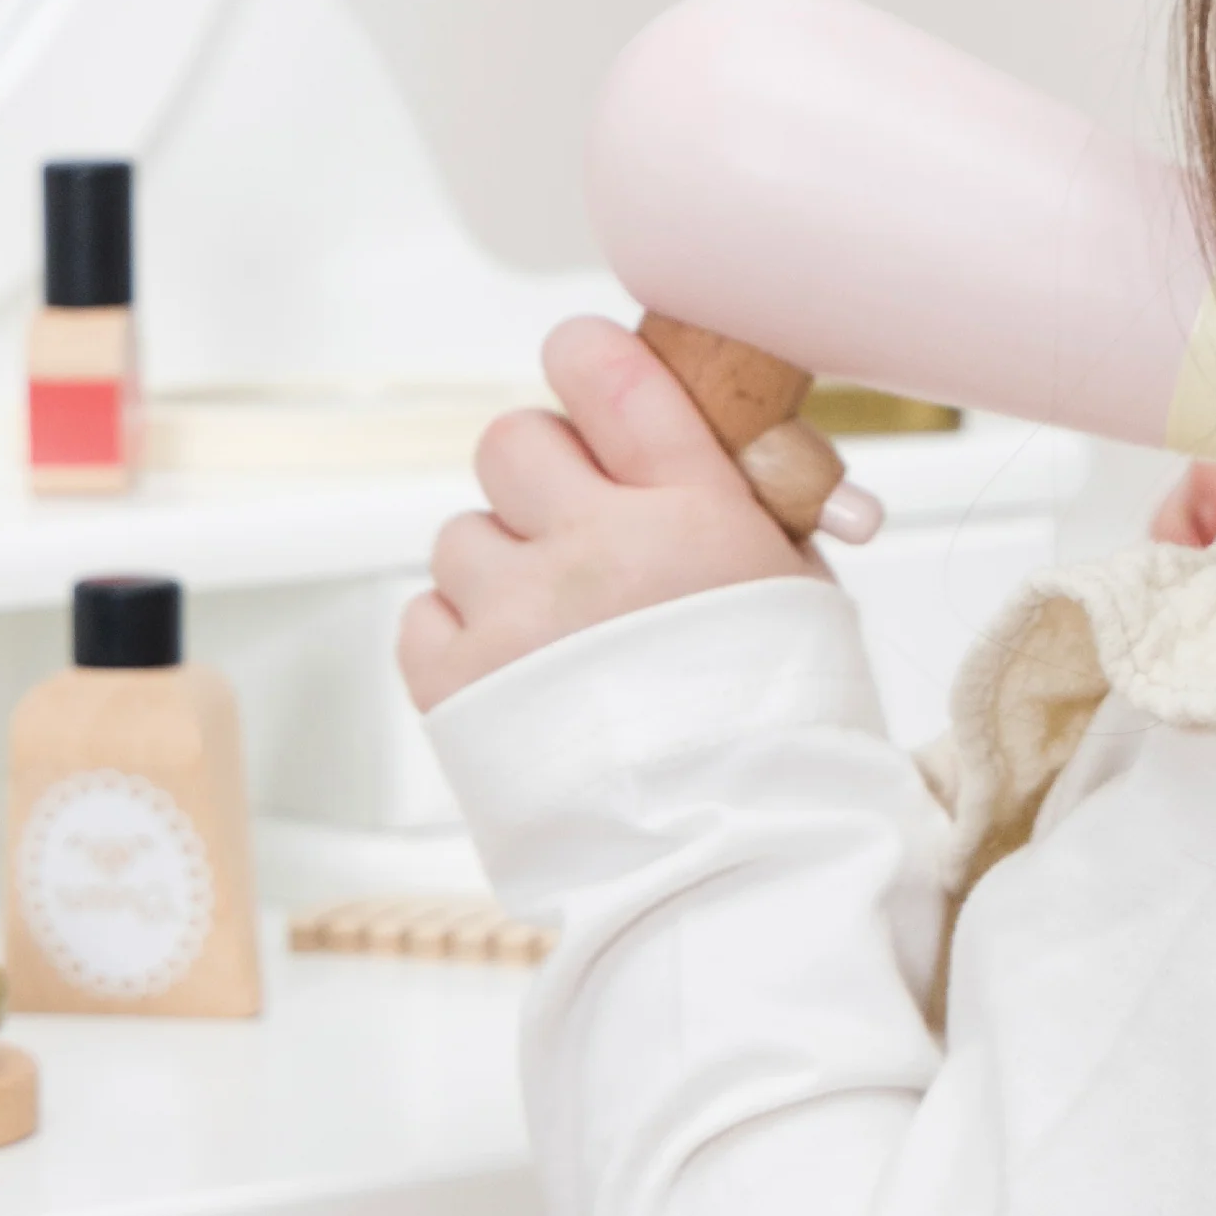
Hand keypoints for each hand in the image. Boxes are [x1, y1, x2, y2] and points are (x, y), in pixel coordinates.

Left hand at [398, 315, 815, 714]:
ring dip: (499, 569)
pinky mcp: (454, 681)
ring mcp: (515, 614)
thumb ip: (730, 500)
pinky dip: (458, 635)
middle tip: (575, 528)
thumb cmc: (778, 724)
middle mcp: (594, 548)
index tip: (585, 372)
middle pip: (511, 440)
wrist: (733, 856)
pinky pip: (422, 612)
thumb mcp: (793, 584)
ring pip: (462, 533)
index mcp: (691, 511)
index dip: (583, 359)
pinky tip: (516, 672)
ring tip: (556, 632)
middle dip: (537, 475)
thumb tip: (692, 439)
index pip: (605, 371)